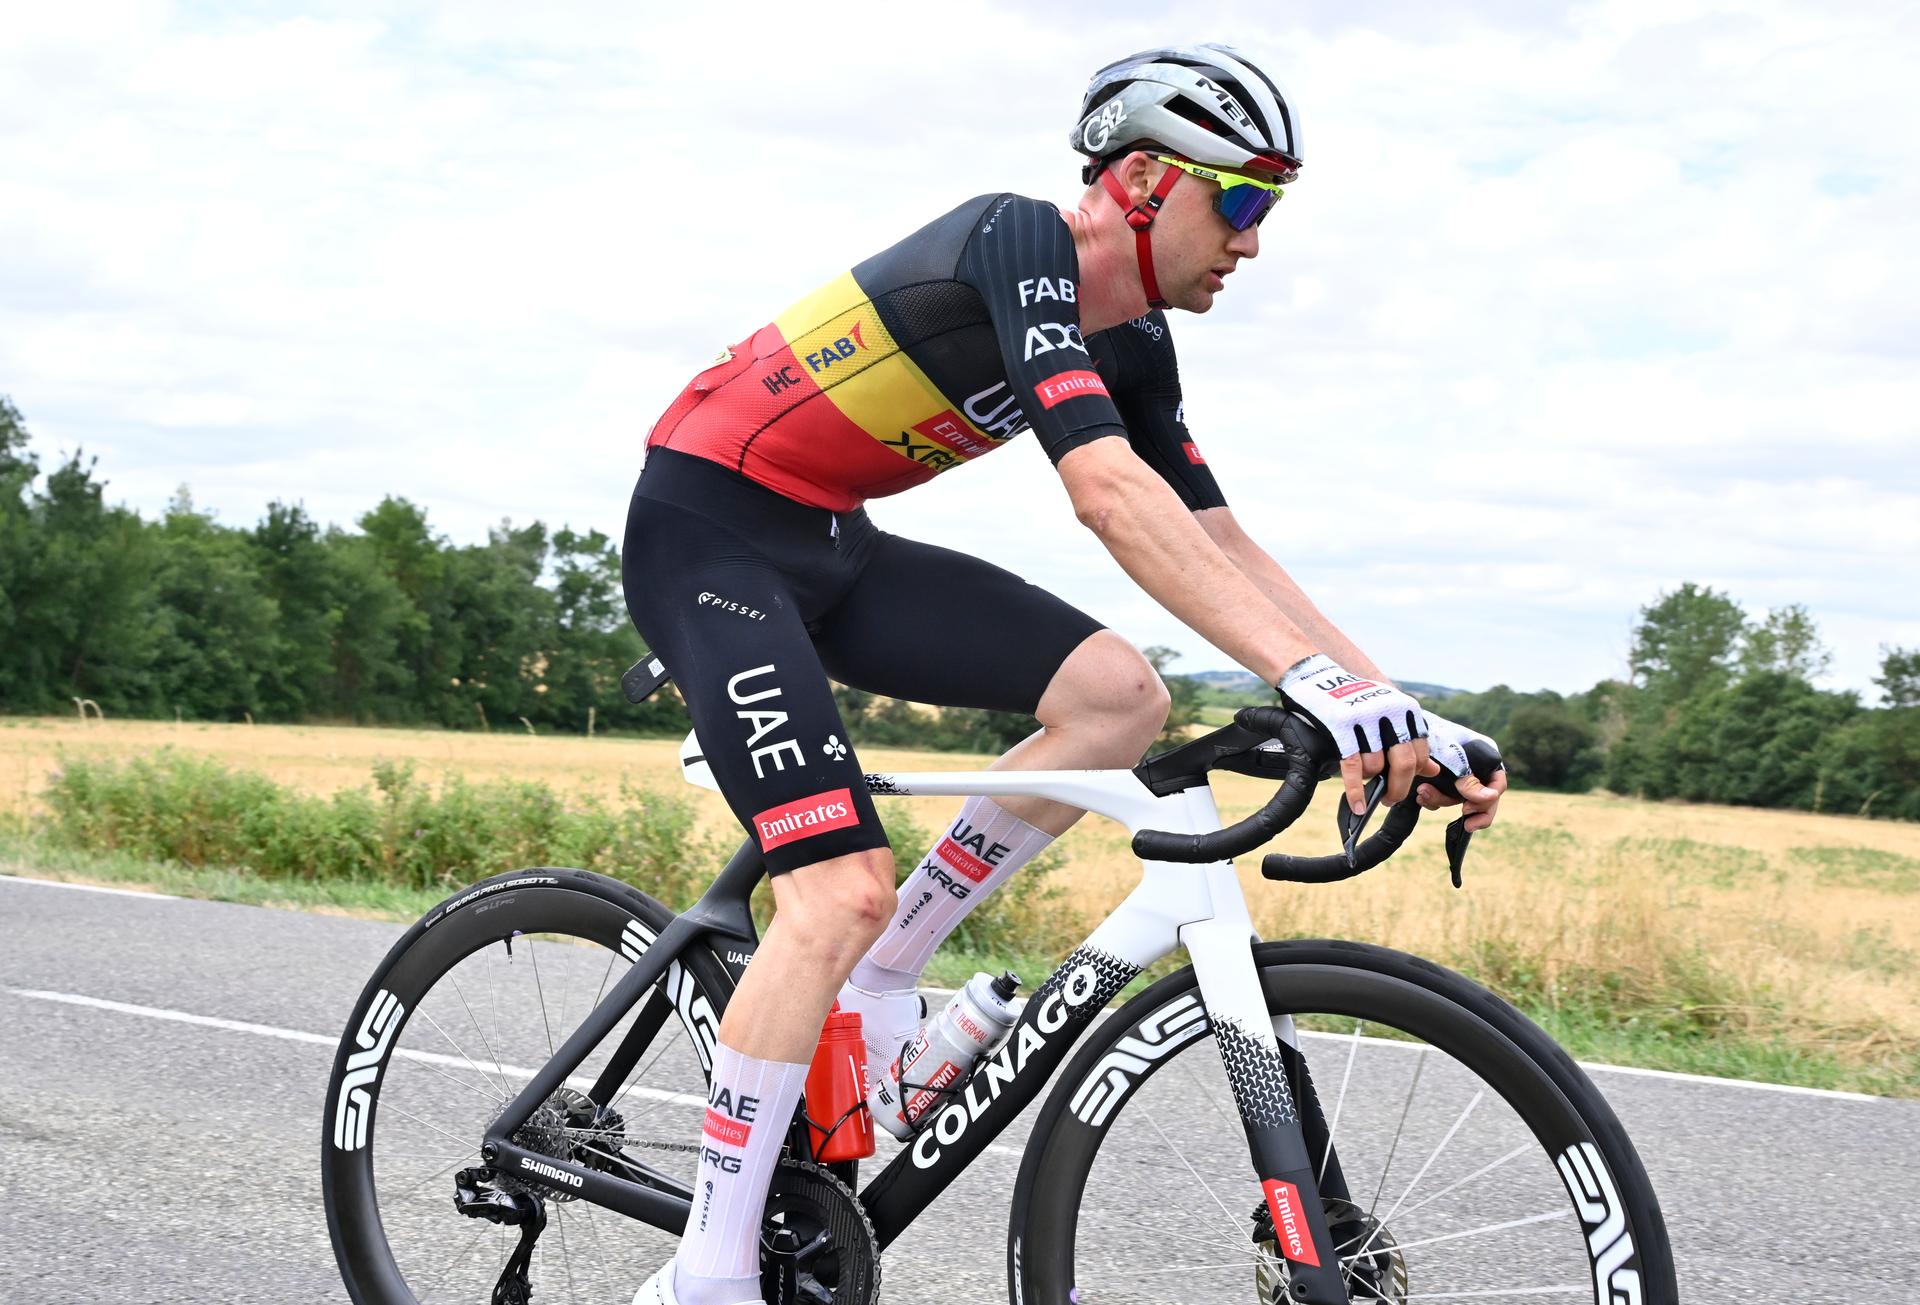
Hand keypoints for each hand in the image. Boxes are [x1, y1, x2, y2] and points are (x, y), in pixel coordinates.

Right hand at [1277, 654, 1435, 814]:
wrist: (1316, 676)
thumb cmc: (1353, 699)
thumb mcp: (1387, 712)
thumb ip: (1410, 739)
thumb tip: (1432, 769)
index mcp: (1404, 708)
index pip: (1420, 752)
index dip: (1413, 774)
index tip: (1401, 783)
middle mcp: (1389, 711)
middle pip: (1404, 763)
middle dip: (1398, 789)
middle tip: (1390, 799)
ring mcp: (1364, 718)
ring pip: (1376, 766)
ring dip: (1370, 781)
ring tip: (1363, 782)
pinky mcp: (1341, 725)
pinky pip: (1353, 767)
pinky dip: (1356, 791)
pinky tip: (1357, 805)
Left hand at [1415, 711, 1507, 831]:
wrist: (1405, 729)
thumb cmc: (1434, 734)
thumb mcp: (1452, 757)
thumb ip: (1469, 778)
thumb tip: (1491, 797)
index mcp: (1486, 756)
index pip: (1498, 784)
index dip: (1487, 801)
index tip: (1468, 810)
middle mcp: (1476, 766)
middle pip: (1482, 798)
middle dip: (1471, 811)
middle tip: (1465, 823)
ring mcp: (1459, 774)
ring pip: (1458, 799)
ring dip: (1441, 800)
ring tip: (1423, 793)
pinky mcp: (1442, 780)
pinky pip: (1443, 797)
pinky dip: (1432, 799)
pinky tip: (1420, 795)